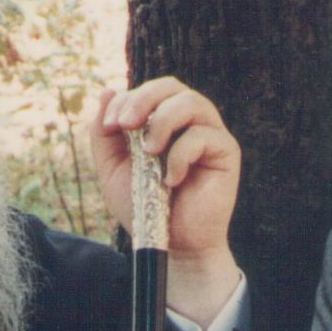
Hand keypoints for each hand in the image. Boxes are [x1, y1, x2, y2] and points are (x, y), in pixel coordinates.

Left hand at [88, 76, 242, 325]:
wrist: (173, 245)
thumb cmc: (146, 207)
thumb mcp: (113, 168)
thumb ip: (105, 134)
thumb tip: (108, 92)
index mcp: (164, 121)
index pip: (150, 91)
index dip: (128, 100)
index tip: (111, 126)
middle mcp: (190, 122)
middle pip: (171, 86)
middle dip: (144, 99)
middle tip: (125, 124)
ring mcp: (210, 134)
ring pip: (191, 102)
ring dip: (162, 122)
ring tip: (149, 152)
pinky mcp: (226, 151)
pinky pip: (202, 135)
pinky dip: (180, 155)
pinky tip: (171, 181)